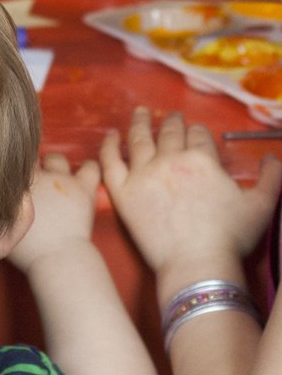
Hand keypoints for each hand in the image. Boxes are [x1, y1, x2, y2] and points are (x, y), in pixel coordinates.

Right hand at [8, 154, 99, 274]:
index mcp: (16, 185)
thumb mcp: (1, 228)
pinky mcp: (83, 188)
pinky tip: (83, 174)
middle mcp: (38, 178)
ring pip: (57, 159)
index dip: (13, 167)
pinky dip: (87, 168)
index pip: (11, 162)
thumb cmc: (29, 250)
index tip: (15, 175)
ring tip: (55, 175)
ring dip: (55, 165)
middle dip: (31, 165)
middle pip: (31, 158)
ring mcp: (61, 181)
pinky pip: (90, 167)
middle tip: (33, 178)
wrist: (57, 259)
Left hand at [100, 108, 281, 270]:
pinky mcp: (122, 191)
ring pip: (139, 139)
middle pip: (169, 133)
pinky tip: (110, 135)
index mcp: (202, 160)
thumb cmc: (230, 237)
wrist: (195, 262)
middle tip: (170, 116)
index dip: (197, 131)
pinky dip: (109, 145)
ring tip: (139, 112)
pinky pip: (110, 161)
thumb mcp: (261, 205)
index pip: (198, 136)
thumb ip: (271, 178)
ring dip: (139, 123)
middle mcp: (170, 160)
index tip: (194, 130)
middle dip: (171, 122)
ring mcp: (143, 174)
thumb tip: (273, 157)